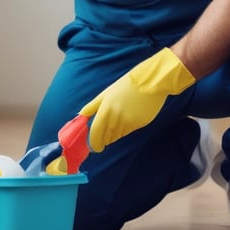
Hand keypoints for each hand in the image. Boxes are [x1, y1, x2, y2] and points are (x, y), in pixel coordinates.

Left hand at [80, 48, 194, 152]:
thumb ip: (92, 106)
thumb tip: (81, 115)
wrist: (149, 83)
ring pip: (117, 136)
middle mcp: (116, 119)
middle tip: (105, 132)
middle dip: (104, 138)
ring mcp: (128, 123)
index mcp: (105, 110)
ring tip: (120, 117)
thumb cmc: (125, 86)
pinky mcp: (138, 125)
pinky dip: (126, 128)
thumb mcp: (106, 94)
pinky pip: (128, 132)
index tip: (95, 147)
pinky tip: (129, 116)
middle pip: (106, 138)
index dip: (94, 143)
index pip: (95, 134)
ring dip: (115, 133)